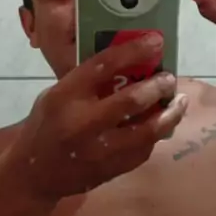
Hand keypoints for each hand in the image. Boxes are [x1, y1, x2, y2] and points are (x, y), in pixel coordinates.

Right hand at [10, 35, 187, 200]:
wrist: (35, 174)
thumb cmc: (48, 125)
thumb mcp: (58, 95)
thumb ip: (89, 81)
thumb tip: (132, 60)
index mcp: (66, 96)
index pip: (104, 65)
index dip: (135, 50)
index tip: (157, 40)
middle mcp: (83, 123)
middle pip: (132, 100)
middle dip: (159, 86)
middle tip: (169, 78)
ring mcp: (100, 150)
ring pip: (148, 130)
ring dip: (170, 113)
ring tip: (179, 101)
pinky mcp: (112, 169)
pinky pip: (145, 148)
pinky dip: (157, 134)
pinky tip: (163, 123)